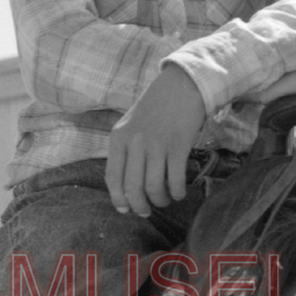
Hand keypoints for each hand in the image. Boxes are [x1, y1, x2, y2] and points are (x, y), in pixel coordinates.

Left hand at [106, 64, 207, 215]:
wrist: (183, 85)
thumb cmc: (157, 107)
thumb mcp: (131, 124)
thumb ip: (126, 149)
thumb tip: (127, 184)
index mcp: (119, 138)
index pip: (112, 178)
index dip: (118, 199)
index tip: (125, 210)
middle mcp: (135, 143)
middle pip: (133, 187)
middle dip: (140, 206)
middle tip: (147, 211)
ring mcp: (157, 145)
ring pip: (154, 187)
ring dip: (160, 200)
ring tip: (166, 200)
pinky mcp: (178, 146)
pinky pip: (175, 179)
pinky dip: (178, 191)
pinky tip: (180, 192)